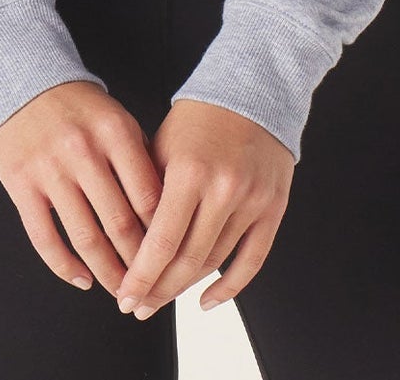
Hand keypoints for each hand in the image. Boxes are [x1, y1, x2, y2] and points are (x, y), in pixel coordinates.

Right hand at [0, 80, 163, 296]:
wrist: (24, 81)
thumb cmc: (80, 108)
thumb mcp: (118, 120)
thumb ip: (141, 160)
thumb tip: (169, 213)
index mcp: (115, 132)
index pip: (148, 196)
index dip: (163, 234)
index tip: (171, 257)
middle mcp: (83, 151)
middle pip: (119, 223)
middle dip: (138, 263)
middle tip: (149, 285)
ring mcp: (50, 169)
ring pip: (85, 237)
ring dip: (106, 272)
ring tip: (119, 290)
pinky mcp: (20, 185)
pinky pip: (44, 238)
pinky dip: (64, 266)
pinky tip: (82, 279)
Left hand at [115, 99, 293, 318]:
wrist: (251, 91)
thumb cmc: (198, 119)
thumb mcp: (163, 147)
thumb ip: (149, 194)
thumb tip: (130, 249)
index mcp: (189, 171)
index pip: (161, 241)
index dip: (141, 276)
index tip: (125, 297)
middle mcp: (223, 188)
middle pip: (188, 259)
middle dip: (159, 289)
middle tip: (138, 307)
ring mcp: (252, 199)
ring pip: (215, 262)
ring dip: (186, 288)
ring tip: (162, 299)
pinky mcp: (273, 207)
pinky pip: (252, 260)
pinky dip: (229, 287)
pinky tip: (205, 300)